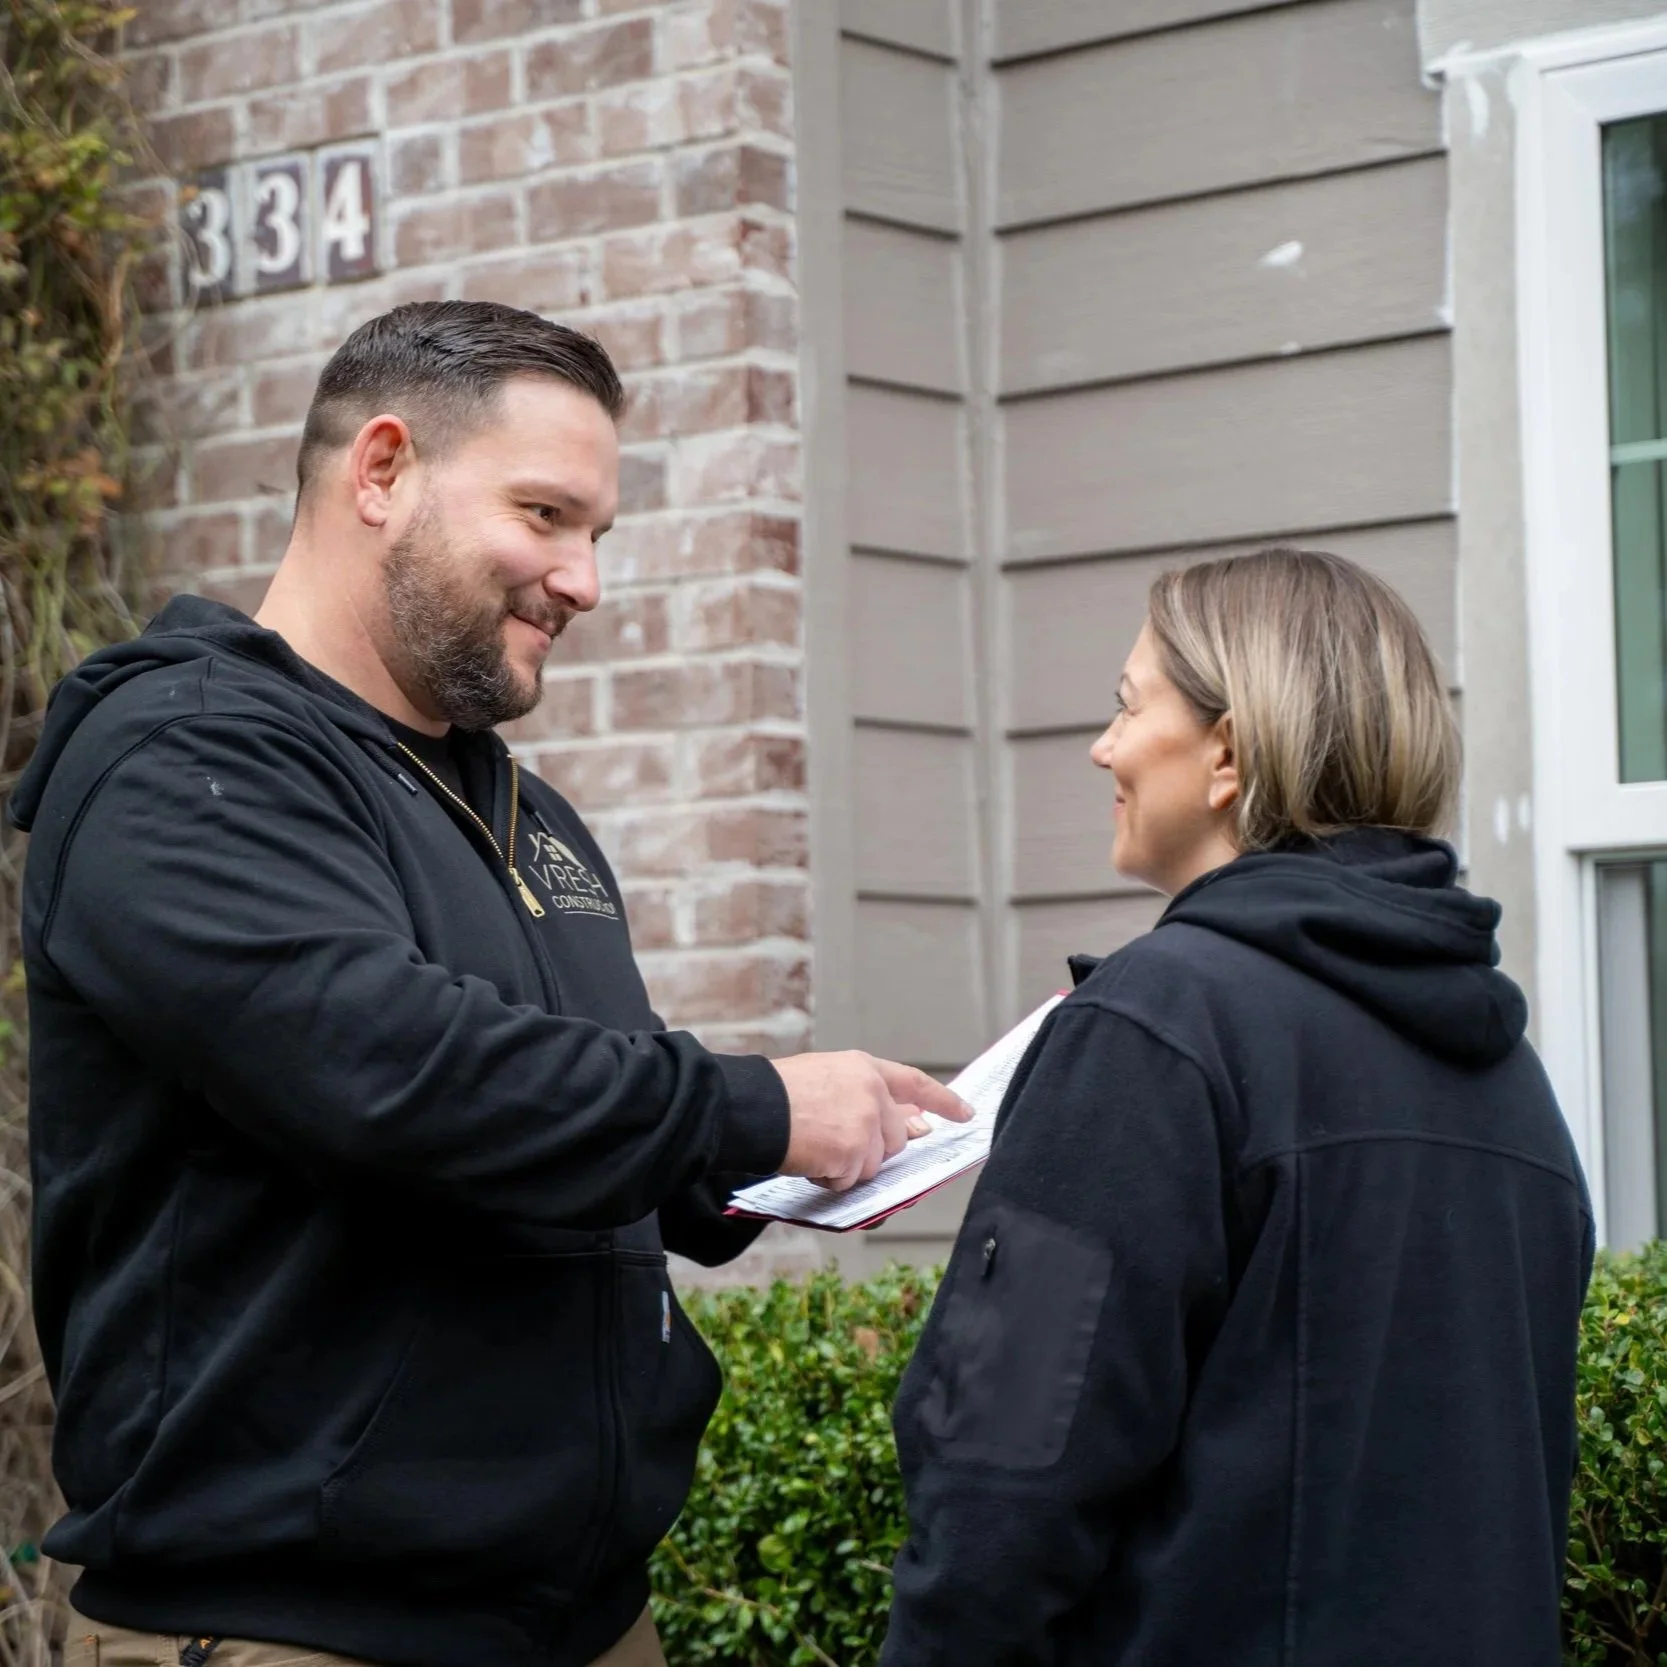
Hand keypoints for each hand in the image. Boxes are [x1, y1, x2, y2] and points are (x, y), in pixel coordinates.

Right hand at [771, 1052, 972, 1191]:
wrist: (752, 1108)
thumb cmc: (778, 1095)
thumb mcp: (828, 1081)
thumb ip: (871, 1099)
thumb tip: (917, 1126)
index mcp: (864, 1069)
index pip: (915, 1083)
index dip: (943, 1099)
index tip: (965, 1113)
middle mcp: (872, 1093)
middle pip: (896, 1138)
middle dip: (871, 1149)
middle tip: (833, 1143)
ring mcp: (865, 1122)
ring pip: (874, 1164)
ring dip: (846, 1165)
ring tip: (813, 1145)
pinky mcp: (853, 1150)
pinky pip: (850, 1179)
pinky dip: (829, 1178)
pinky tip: (809, 1158)